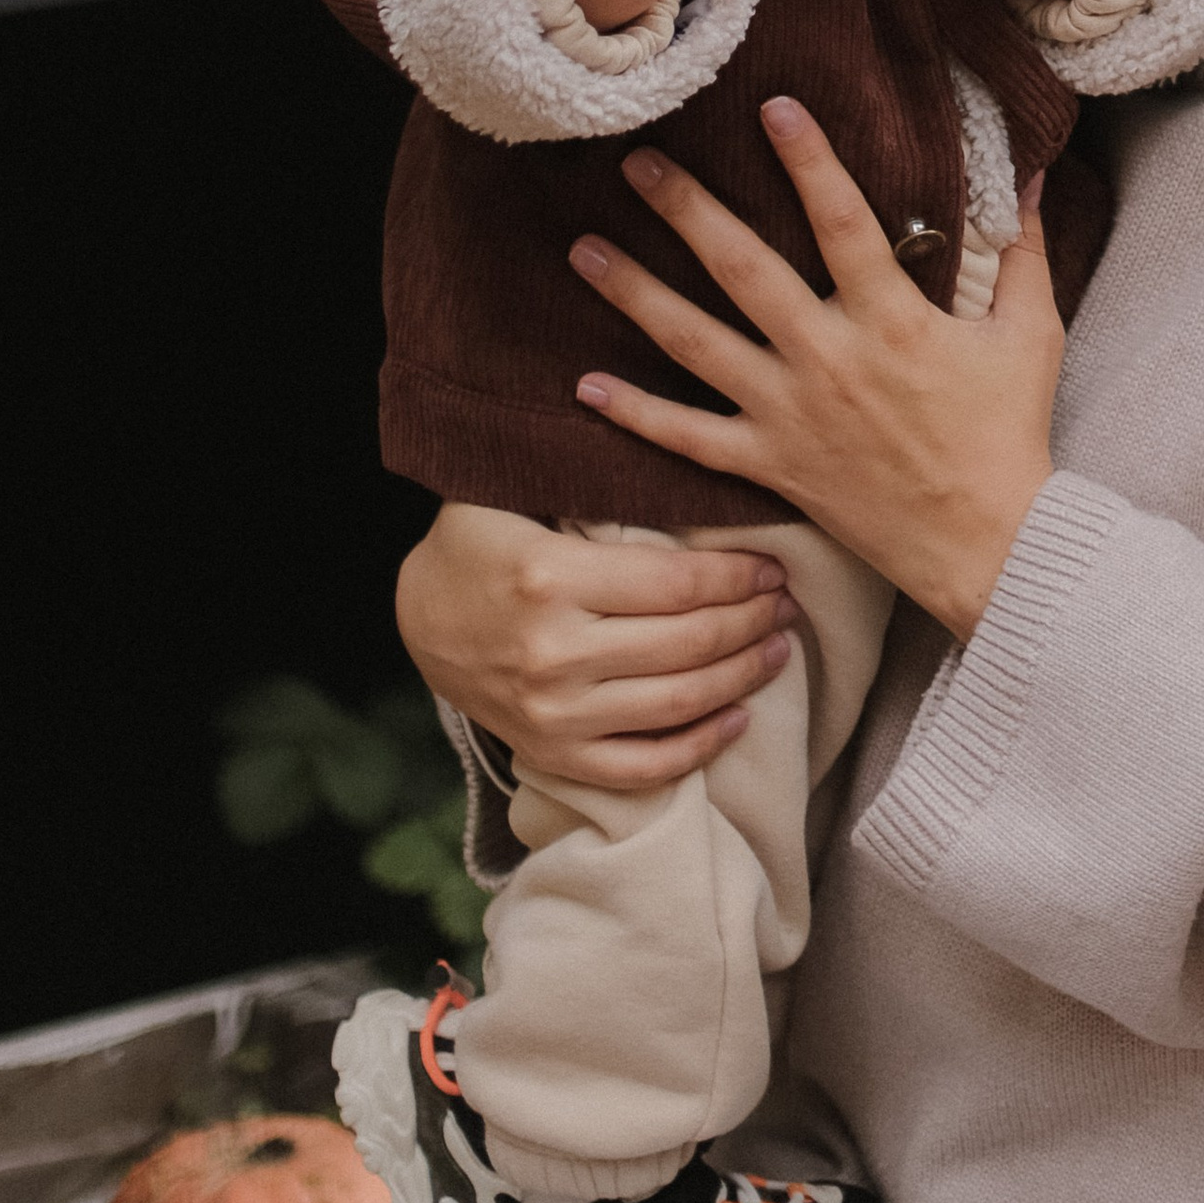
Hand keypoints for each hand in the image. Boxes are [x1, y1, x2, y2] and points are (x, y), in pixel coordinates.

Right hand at [395, 500, 800, 795]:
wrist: (416, 619)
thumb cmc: (480, 542)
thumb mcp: (514, 492)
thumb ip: (584, 476)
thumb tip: (673, 436)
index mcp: (551, 577)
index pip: (676, 584)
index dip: (738, 577)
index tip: (774, 566)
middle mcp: (554, 653)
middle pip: (688, 643)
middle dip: (751, 622)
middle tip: (786, 604)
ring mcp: (553, 714)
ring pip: (676, 705)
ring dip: (741, 677)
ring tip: (777, 649)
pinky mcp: (553, 755)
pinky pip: (641, 766)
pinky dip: (698, 747)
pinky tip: (737, 718)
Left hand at [568, 100, 1063, 639]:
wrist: (990, 546)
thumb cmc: (1009, 436)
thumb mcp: (1030, 335)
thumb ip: (1024, 250)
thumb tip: (1032, 174)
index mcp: (893, 320)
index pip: (843, 221)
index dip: (809, 161)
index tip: (773, 108)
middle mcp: (829, 360)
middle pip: (744, 272)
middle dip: (687, 211)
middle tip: (637, 162)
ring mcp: (791, 415)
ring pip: (697, 345)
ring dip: (637, 294)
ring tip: (584, 250)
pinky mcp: (772, 465)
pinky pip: (691, 438)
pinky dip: (637, 414)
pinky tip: (586, 385)